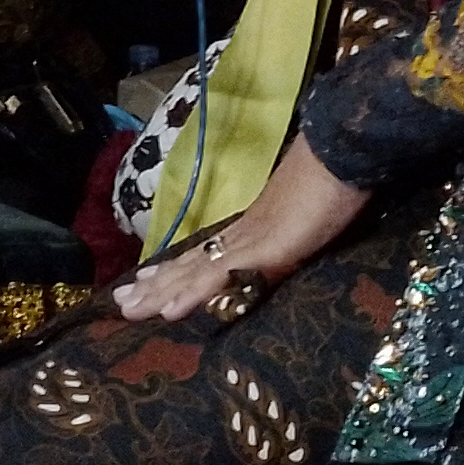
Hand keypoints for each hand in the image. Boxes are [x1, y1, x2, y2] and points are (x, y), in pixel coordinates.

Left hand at [113, 136, 364, 324]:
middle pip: (189, 263)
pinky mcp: (262, 249)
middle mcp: (242, 234)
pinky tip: (170, 311)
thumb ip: (291, 237)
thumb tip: (284, 245)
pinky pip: (221, 276)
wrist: (343, 153)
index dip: (175, 270)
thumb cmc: (334, 183)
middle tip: (120, 303)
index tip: (145, 282)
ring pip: (194, 272)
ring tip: (128, 310)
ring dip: (160, 293)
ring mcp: (248, 240)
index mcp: (252, 228)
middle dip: (155, 286)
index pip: (205, 253)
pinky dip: (193, 294)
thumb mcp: (308, 220)